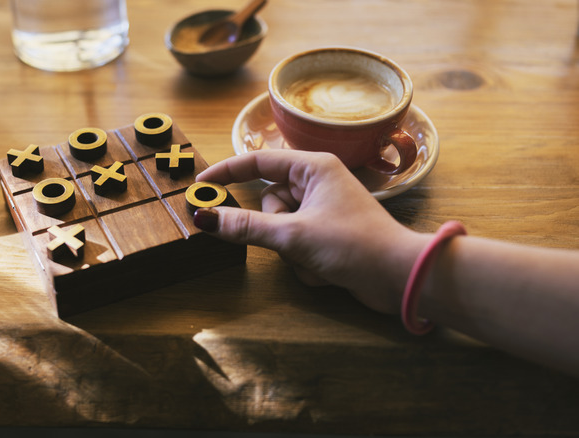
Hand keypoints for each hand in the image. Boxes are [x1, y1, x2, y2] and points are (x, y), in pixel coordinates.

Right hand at [194, 149, 427, 313]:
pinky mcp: (325, 234)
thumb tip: (205, 218)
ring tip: (315, 258)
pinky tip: (326, 269)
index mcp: (313, 166)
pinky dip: (303, 260)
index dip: (227, 172)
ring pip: (279, 227)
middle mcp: (317, 183)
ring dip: (290, 250)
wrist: (398, 277)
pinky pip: (294, 244)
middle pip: (268, 201)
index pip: (257, 162)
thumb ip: (245, 227)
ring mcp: (321, 210)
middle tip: (292, 239)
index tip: (200, 183)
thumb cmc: (353, 244)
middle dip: (275, 228)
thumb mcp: (292, 235)